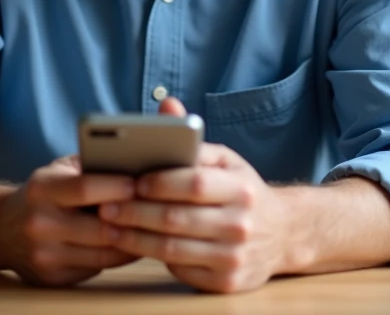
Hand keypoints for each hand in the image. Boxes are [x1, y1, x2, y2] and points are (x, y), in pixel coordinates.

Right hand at [0, 155, 139, 286]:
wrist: (0, 229)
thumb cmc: (41, 194)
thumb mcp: (56, 170)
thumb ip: (88, 165)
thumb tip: (132, 160)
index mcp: (42, 190)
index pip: (85, 188)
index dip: (117, 186)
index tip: (142, 183)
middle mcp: (40, 224)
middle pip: (100, 227)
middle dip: (132, 219)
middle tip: (159, 209)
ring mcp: (45, 255)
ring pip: (104, 254)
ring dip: (133, 242)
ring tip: (152, 228)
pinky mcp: (52, 278)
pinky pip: (97, 269)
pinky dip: (118, 257)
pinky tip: (132, 245)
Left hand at [98, 98, 296, 292]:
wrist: (283, 232)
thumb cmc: (242, 191)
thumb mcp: (226, 161)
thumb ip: (192, 139)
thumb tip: (167, 106)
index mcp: (242, 188)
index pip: (194, 183)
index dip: (159, 183)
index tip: (131, 181)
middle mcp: (241, 224)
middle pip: (177, 218)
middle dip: (135, 212)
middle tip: (105, 207)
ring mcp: (235, 257)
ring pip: (173, 249)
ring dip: (135, 238)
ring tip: (110, 227)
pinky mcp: (227, 283)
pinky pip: (180, 270)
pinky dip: (153, 257)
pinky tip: (134, 245)